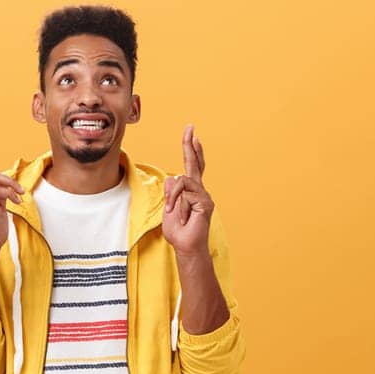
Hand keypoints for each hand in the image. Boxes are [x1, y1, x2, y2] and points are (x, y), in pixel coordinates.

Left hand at [163, 125, 212, 255]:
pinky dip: (178, 204)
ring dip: (173, 197)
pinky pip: (185, 194)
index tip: (192, 134)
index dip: (191, 150)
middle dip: (191, 146)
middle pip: (196, 164)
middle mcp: (199, 190)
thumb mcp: (168, 209)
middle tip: (190, 127)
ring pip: (182, 182)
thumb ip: (170, 194)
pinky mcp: (206, 203)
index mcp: (190, 191)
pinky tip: (181, 215)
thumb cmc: (177, 231)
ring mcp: (204, 196)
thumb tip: (170, 178)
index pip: (191, 166)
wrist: (184, 246)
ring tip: (172, 211)